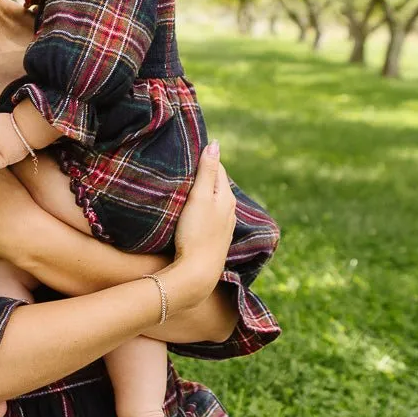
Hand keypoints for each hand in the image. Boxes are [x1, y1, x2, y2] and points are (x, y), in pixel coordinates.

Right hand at [162, 142, 235, 305]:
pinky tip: (194, 211)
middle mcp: (230, 210)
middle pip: (218, 184)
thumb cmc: (196, 233)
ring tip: (188, 185)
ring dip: (204, 191)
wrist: (198, 272)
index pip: (218, 168)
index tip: (190, 150)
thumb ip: (207, 171)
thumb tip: (215, 144)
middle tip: (186, 165)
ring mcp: (224, 225)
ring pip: (215, 200)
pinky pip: (212, 214)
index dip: (205, 158)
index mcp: (226, 196)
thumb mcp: (200, 197)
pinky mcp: (216, 238)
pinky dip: (203, 207)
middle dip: (205, 174)